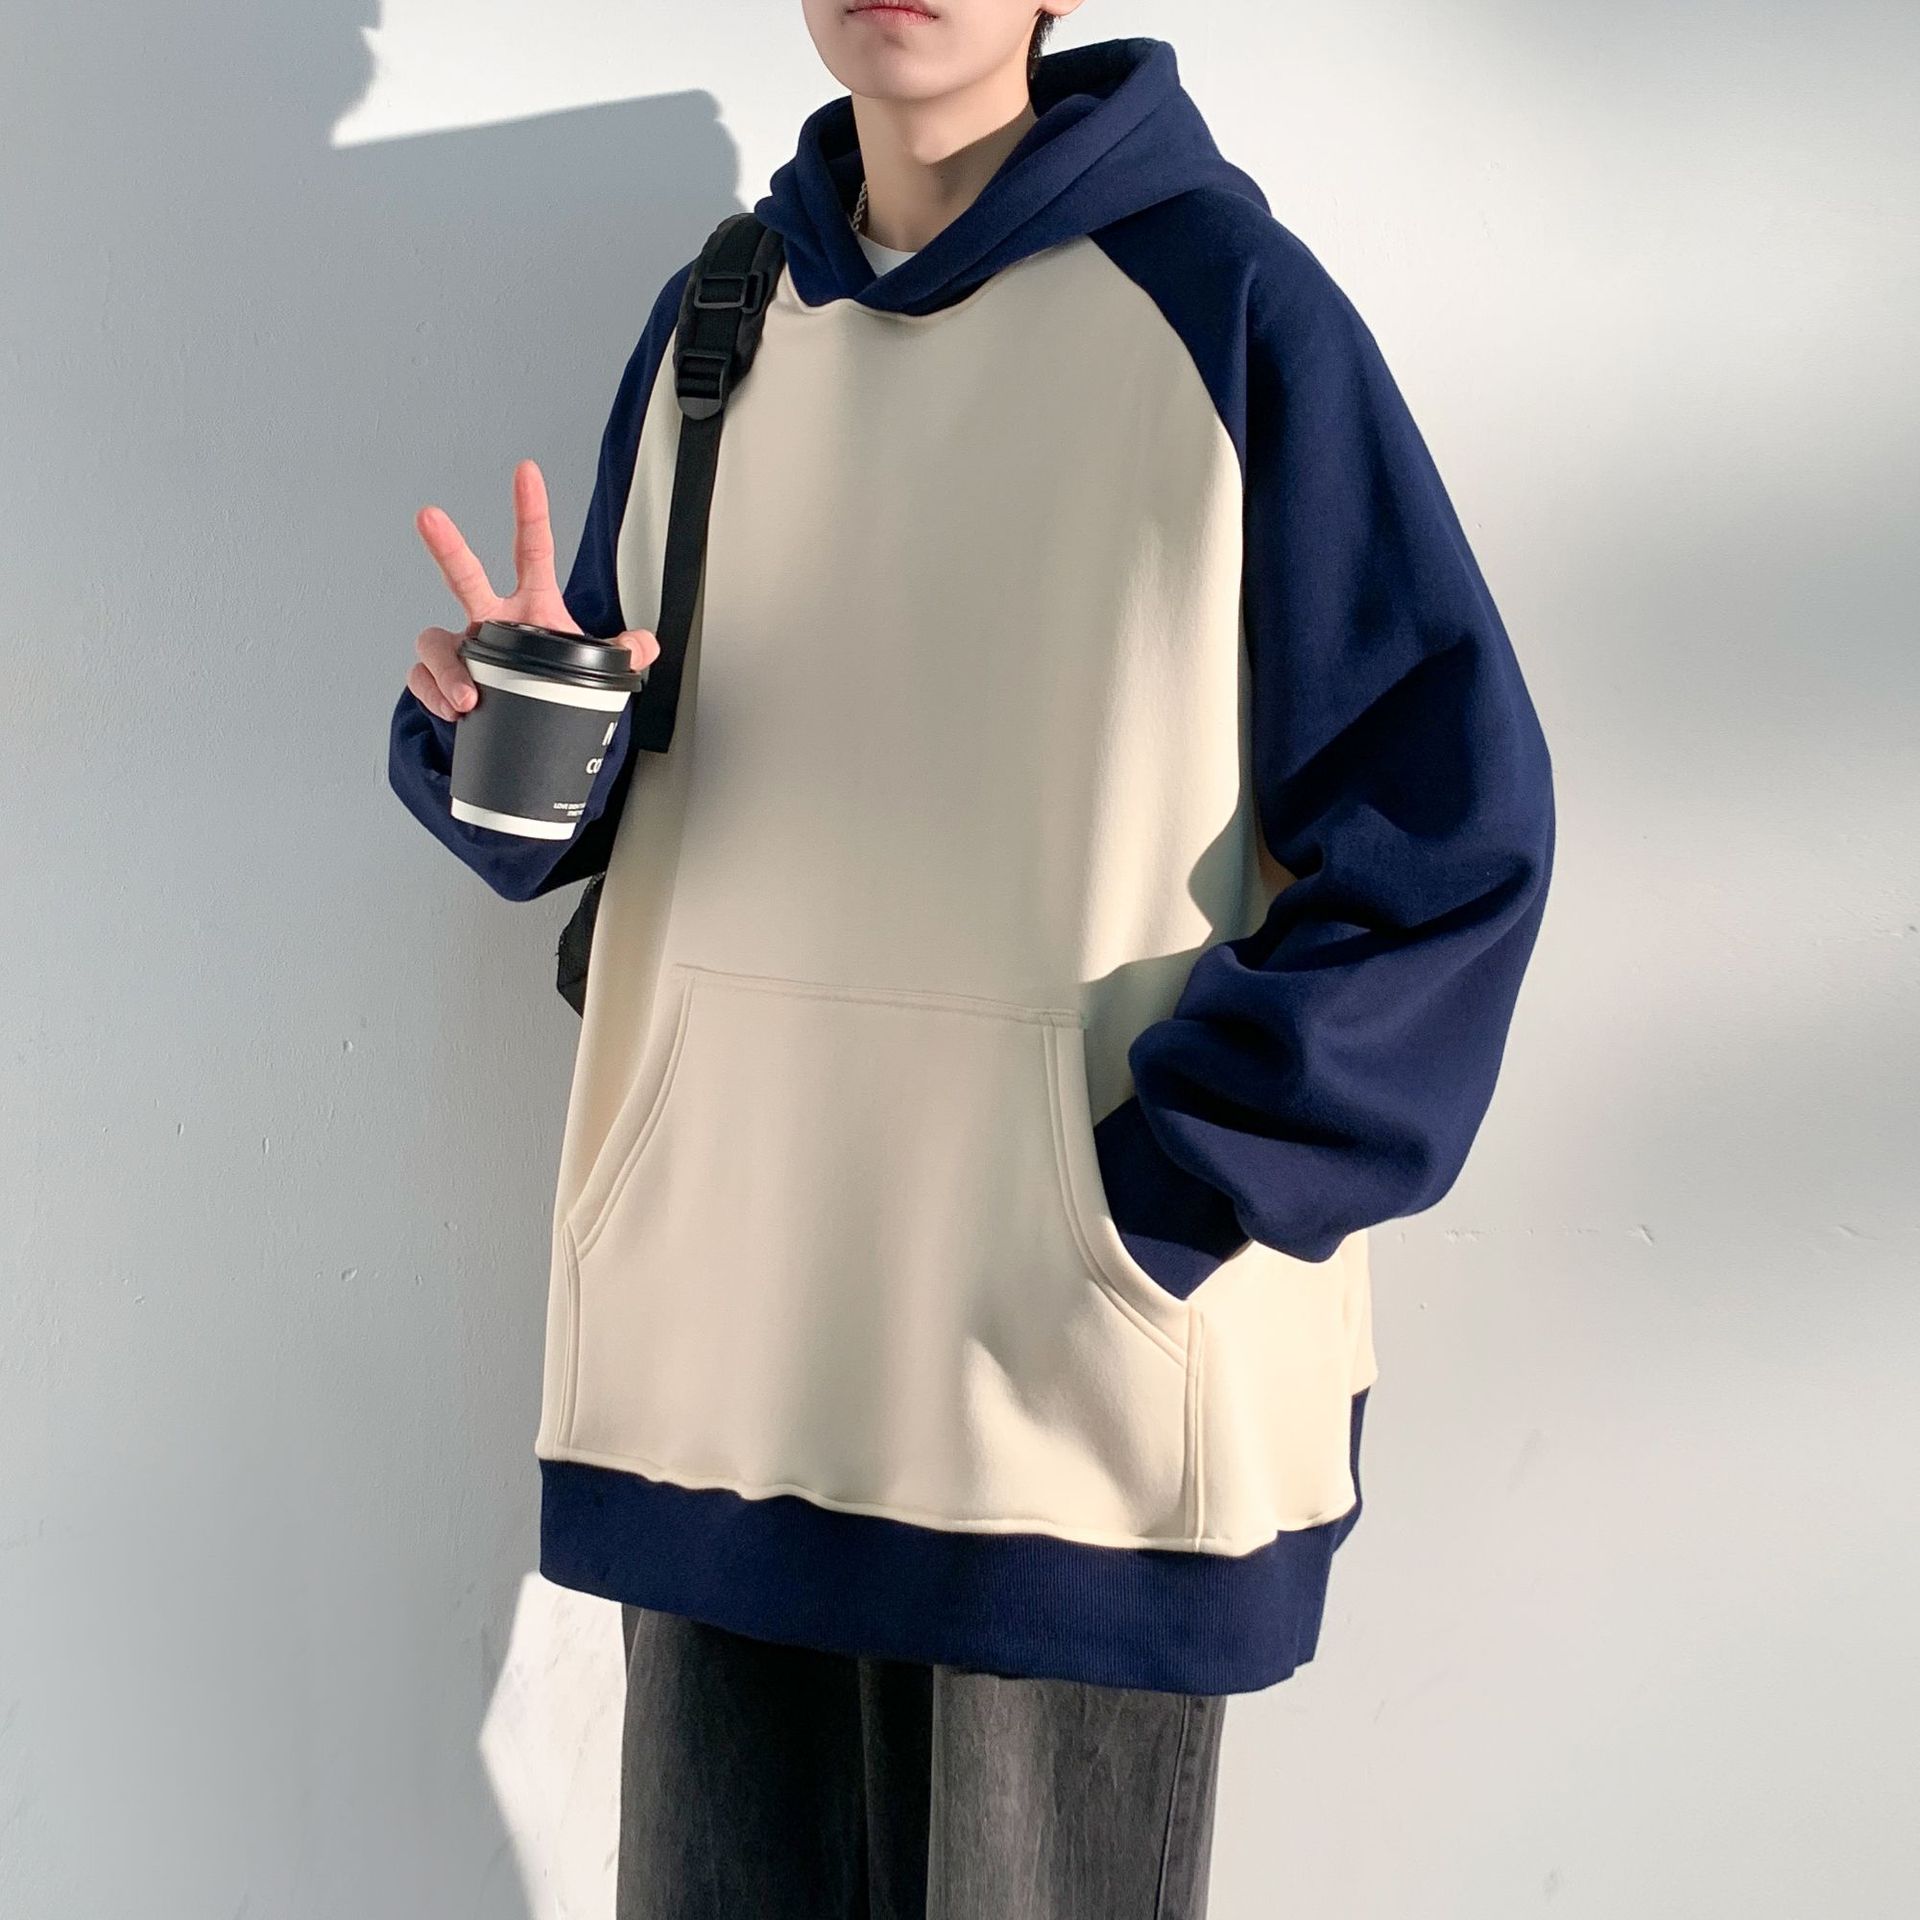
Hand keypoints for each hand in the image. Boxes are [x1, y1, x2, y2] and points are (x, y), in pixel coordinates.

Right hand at [406, 457, 659, 722]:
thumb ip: (622, 653)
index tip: (527, 473)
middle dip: (448, 546)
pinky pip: (425, 680)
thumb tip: (648, 644)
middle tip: (431, 516)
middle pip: (464, 576)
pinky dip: (436, 695)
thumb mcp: (593, 668)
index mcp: (530, 606)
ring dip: (448, 667)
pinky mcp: (441, 680)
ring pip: (434, 640)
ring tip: (467, 696)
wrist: (525, 724)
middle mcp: (490, 620)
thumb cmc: (553, 684)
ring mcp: (463, 649)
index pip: (532, 550)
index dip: (531, 512)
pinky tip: (455, 709)